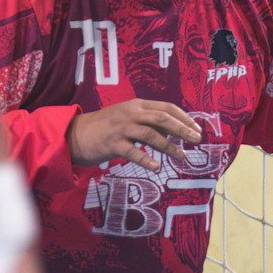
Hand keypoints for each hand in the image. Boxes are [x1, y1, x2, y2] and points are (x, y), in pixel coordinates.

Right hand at [67, 99, 201, 170]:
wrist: (76, 134)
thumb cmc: (106, 128)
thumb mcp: (128, 118)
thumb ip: (149, 122)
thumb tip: (176, 130)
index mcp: (137, 105)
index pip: (166, 107)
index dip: (184, 118)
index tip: (196, 128)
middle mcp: (130, 113)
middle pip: (162, 118)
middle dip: (182, 129)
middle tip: (196, 140)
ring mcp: (121, 128)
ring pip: (150, 135)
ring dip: (169, 147)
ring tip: (182, 156)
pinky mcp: (112, 144)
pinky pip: (133, 152)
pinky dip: (146, 160)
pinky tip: (157, 168)